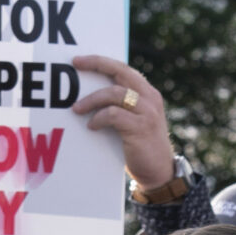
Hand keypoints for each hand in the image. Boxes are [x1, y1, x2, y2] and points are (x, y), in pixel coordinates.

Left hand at [72, 55, 177, 190]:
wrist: (160, 173)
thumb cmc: (141, 147)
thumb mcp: (135, 120)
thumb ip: (123, 104)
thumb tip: (92, 92)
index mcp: (149, 93)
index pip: (123, 69)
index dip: (101, 61)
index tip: (78, 61)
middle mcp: (150, 99)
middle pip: (120, 71)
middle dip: (96, 64)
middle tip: (76, 65)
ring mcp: (147, 113)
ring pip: (114, 93)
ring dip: (91, 100)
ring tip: (77, 109)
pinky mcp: (141, 128)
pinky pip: (113, 115)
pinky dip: (99, 118)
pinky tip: (92, 126)